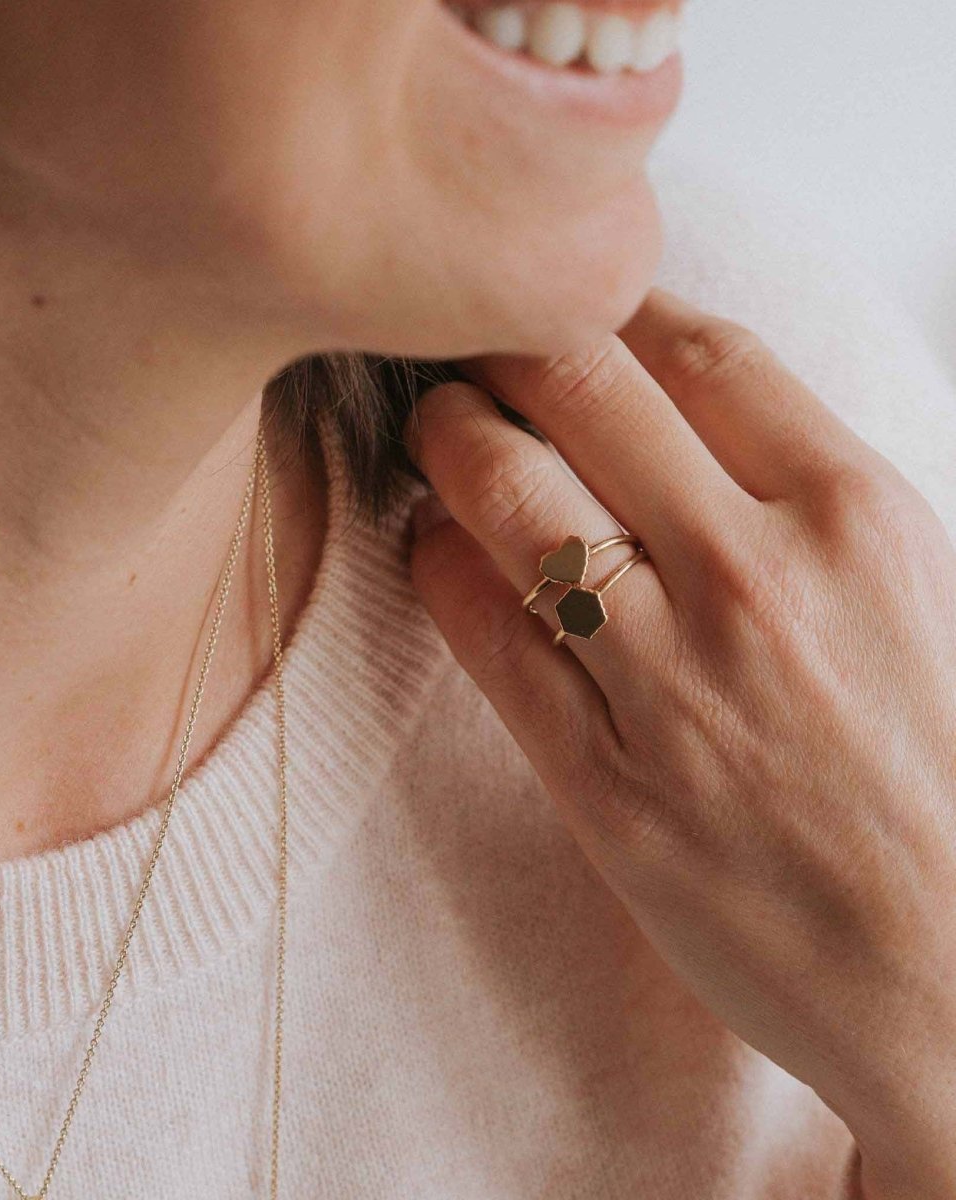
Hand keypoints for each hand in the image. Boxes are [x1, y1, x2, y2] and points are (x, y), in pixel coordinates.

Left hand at [405, 288, 955, 1199]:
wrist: (953, 976)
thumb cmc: (943, 780)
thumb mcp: (919, 595)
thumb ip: (807, 496)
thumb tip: (691, 417)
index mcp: (855, 516)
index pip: (701, 350)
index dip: (610, 304)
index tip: (564, 300)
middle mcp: (753, 579)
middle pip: (583, 392)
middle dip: (504, 344)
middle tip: (467, 342)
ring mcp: (668, 681)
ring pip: (509, 500)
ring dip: (451, 441)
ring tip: (435, 428)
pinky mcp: (601, 782)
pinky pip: (483, 636)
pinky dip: (439, 567)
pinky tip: (431, 544)